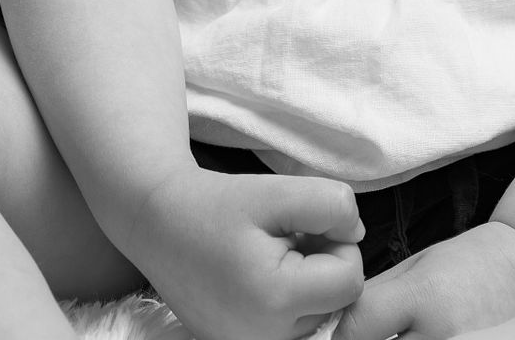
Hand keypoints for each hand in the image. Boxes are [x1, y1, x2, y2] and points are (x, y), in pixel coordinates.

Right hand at [124, 166, 365, 339]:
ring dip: (303, 279)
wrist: (158, 223)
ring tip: (264, 252)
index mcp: (276, 302)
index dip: (337, 241)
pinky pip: (290, 324)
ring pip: (315, 312)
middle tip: (278, 235)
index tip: (301, 222)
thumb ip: (332, 205)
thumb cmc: (217, 205)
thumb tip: (357, 233)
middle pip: (334, 300)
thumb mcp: (278, 190)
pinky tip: (256, 273)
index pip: (351, 280)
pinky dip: (284, 296)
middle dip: (320, 261)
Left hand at [337, 221, 514, 339]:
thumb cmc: (473, 262)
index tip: (347, 330)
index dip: (342, 332)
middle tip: (378, 334)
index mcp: (424, 297)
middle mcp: (443, 336)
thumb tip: (335, 326)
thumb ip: (376, 298)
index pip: (354, 330)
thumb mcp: (418, 266)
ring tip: (405, 337)